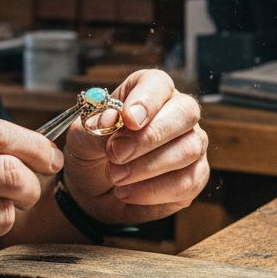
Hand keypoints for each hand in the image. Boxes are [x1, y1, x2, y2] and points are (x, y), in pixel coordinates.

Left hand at [62, 70, 208, 225]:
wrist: (95, 192)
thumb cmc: (91, 154)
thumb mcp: (80, 139)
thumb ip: (94, 127)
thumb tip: (111, 119)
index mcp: (148, 91)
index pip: (158, 84)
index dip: (146, 101)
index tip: (128, 120)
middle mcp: (177, 112)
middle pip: (185, 113)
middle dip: (150, 137)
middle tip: (116, 155)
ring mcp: (191, 143)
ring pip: (188, 149)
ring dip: (147, 167)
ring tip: (115, 177)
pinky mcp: (195, 176)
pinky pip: (187, 182)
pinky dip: (153, 191)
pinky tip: (127, 193)